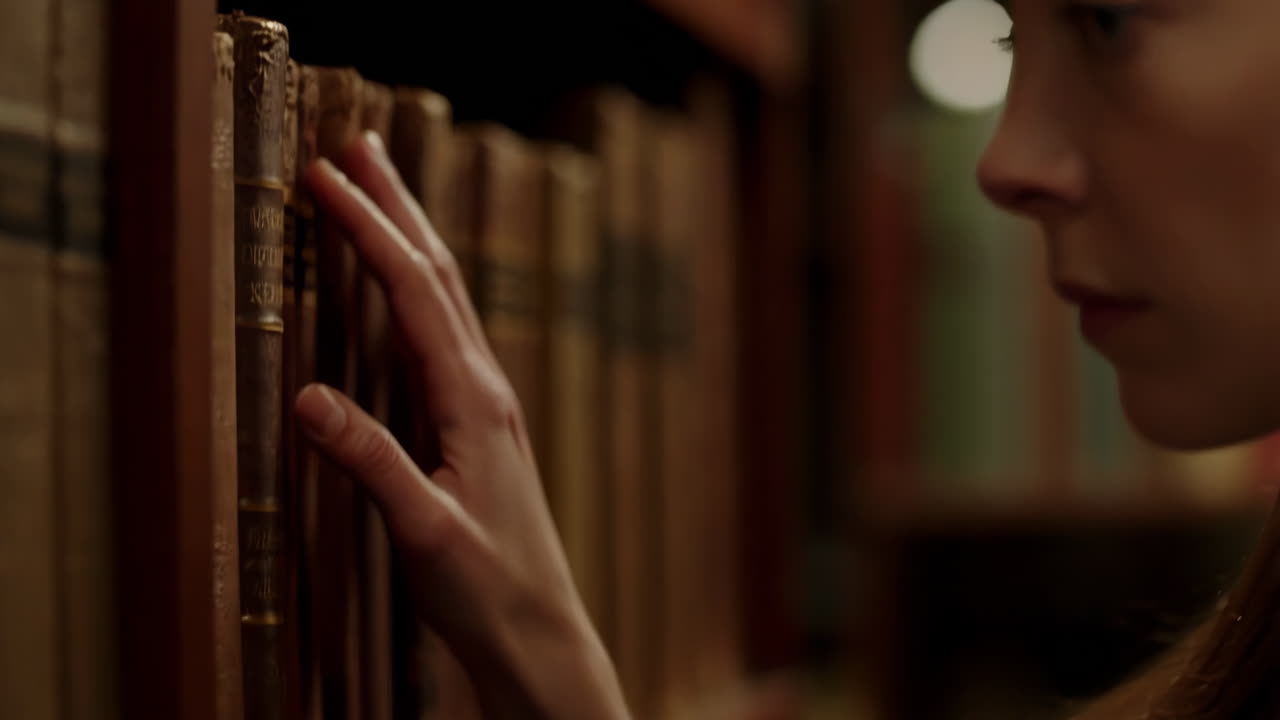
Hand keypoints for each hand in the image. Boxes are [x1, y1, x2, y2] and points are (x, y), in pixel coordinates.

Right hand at [295, 130, 628, 719]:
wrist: (538, 628)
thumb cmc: (486, 587)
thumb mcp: (422, 530)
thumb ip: (370, 462)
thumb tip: (306, 396)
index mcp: (472, 399)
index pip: (413, 291)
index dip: (368, 228)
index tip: (324, 176)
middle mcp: (485, 387)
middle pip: (440, 273)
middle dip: (398, 205)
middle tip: (360, 145)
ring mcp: (486, 402)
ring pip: (448, 298)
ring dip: (412, 237)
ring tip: (381, 191)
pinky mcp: (479, 424)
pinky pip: (446, 333)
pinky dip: (419, 288)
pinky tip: (407, 292)